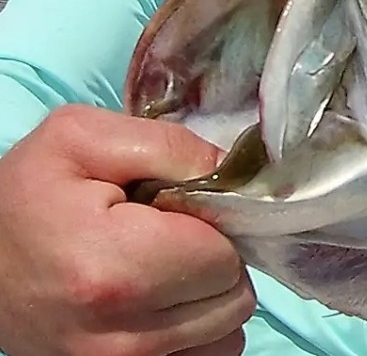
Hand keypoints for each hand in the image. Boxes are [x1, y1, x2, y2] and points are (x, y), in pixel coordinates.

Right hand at [0, 104, 255, 355]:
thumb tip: (233, 172)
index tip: (187, 205)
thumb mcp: (83, 137)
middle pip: (232, 297)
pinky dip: (199, 328)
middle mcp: (120, 335)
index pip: (225, 255)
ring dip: (211, 293)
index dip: (219, 221)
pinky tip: (167, 295)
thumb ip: (171, 146)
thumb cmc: (27, 193)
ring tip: (169, 262)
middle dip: (219, 256)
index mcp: (115, 266)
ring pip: (225, 334)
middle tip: (177, 231)